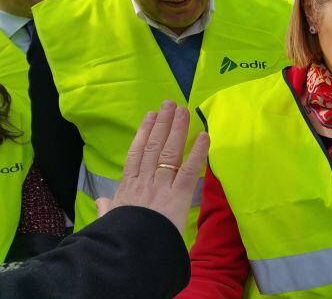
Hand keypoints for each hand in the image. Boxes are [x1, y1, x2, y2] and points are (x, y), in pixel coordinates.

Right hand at [95, 101, 208, 234]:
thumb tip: (100, 202)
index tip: (150, 116)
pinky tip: (204, 136)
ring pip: (169, 152)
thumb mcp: (108, 223)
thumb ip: (106, 210)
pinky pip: (189, 170)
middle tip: (169, 104)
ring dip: (177, 128)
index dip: (143, 133)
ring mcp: (161, 186)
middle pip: (153, 146)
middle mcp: (144, 182)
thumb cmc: (120, 240)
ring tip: (183, 110)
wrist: (129, 254)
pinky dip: (198, 152)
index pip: (136, 154)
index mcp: (128, 188)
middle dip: (162, 123)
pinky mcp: (178, 195)